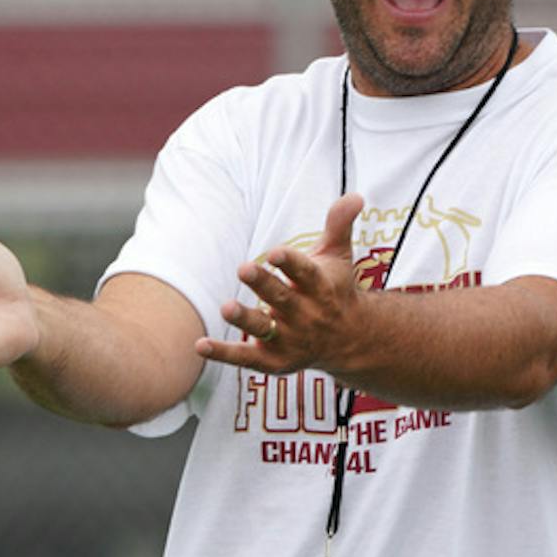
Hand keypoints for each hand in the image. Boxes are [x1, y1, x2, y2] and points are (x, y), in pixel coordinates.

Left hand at [197, 194, 366, 374]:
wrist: (350, 340)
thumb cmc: (335, 289)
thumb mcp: (339, 256)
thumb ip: (339, 225)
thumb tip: (356, 195)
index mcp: (320, 287)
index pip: (305, 273)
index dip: (290, 263)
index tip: (275, 252)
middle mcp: (305, 314)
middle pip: (281, 298)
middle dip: (263, 284)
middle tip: (243, 267)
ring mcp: (289, 339)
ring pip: (263, 329)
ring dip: (244, 319)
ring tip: (225, 307)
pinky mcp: (274, 360)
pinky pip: (246, 358)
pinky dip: (224, 354)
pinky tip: (200, 345)